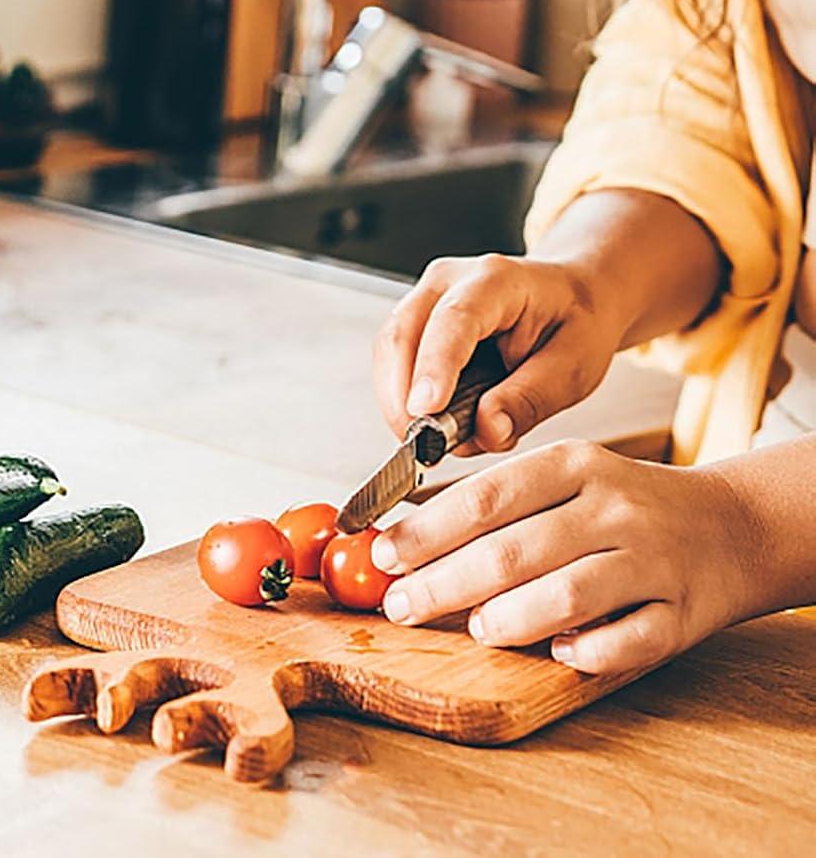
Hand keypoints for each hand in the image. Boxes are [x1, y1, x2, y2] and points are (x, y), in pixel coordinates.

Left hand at [370, 441, 758, 673]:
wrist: (731, 526)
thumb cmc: (622, 504)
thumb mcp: (563, 478)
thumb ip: (494, 500)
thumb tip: (404, 532)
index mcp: (574, 465)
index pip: (485, 498)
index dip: (427, 530)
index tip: (383, 553)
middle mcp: (612, 508)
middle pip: (513, 551)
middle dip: (444, 583)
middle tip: (401, 605)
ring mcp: (650, 562)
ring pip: (566, 596)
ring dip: (508, 619)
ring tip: (474, 628)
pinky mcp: (682, 615)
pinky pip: (626, 641)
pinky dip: (586, 650)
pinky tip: (556, 651)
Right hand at [373, 253, 625, 451]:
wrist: (572, 295)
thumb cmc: (576, 322)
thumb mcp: (576, 366)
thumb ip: (532, 398)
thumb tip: (487, 429)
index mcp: (497, 280)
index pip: (455, 319)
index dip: (435, 365)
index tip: (425, 410)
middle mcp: (449, 281)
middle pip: (402, 333)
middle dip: (402, 396)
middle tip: (423, 447)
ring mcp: (426, 297)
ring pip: (389, 349)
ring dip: (400, 401)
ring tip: (436, 441)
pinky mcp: (416, 322)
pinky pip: (393, 360)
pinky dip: (404, 398)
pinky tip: (433, 423)